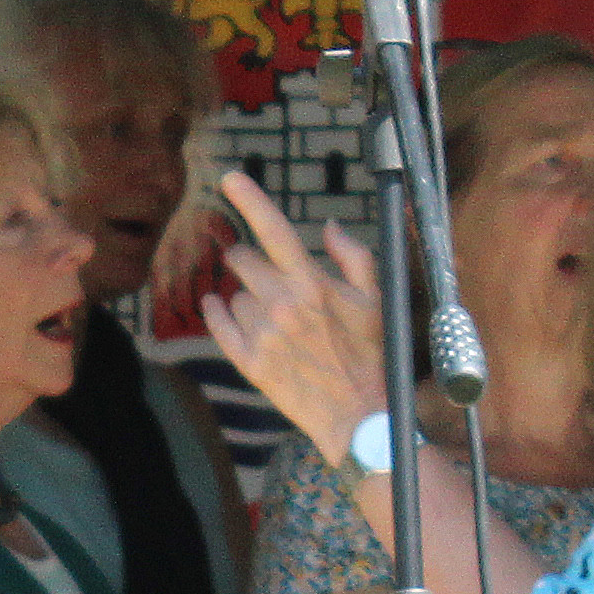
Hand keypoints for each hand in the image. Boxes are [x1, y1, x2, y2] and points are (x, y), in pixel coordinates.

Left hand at [195, 171, 388, 468]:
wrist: (359, 416)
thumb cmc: (372, 355)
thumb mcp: (376, 300)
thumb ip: (353, 256)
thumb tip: (329, 226)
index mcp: (312, 283)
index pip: (275, 229)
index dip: (251, 199)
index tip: (229, 178)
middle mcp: (281, 304)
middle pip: (242, 261)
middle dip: (249, 261)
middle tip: (263, 273)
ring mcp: (261, 334)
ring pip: (234, 295)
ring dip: (246, 297)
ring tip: (274, 318)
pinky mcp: (248, 362)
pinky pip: (218, 324)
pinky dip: (217, 313)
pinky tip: (219, 308)